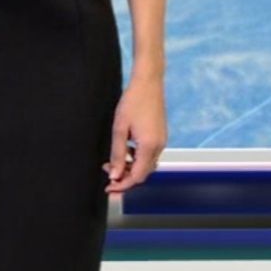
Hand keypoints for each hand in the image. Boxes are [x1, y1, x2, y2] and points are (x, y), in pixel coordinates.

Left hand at [102, 76, 166, 193]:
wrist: (148, 82)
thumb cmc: (132, 101)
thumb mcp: (119, 128)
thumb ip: (117, 154)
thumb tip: (115, 175)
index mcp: (149, 147)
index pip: (137, 177)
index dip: (122, 185)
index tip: (109, 188)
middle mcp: (159, 147)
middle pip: (143, 173)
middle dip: (125, 177)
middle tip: (108, 174)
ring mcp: (162, 141)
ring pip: (146, 164)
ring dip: (131, 167)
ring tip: (113, 161)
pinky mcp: (160, 135)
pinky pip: (149, 154)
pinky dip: (137, 158)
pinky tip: (125, 149)